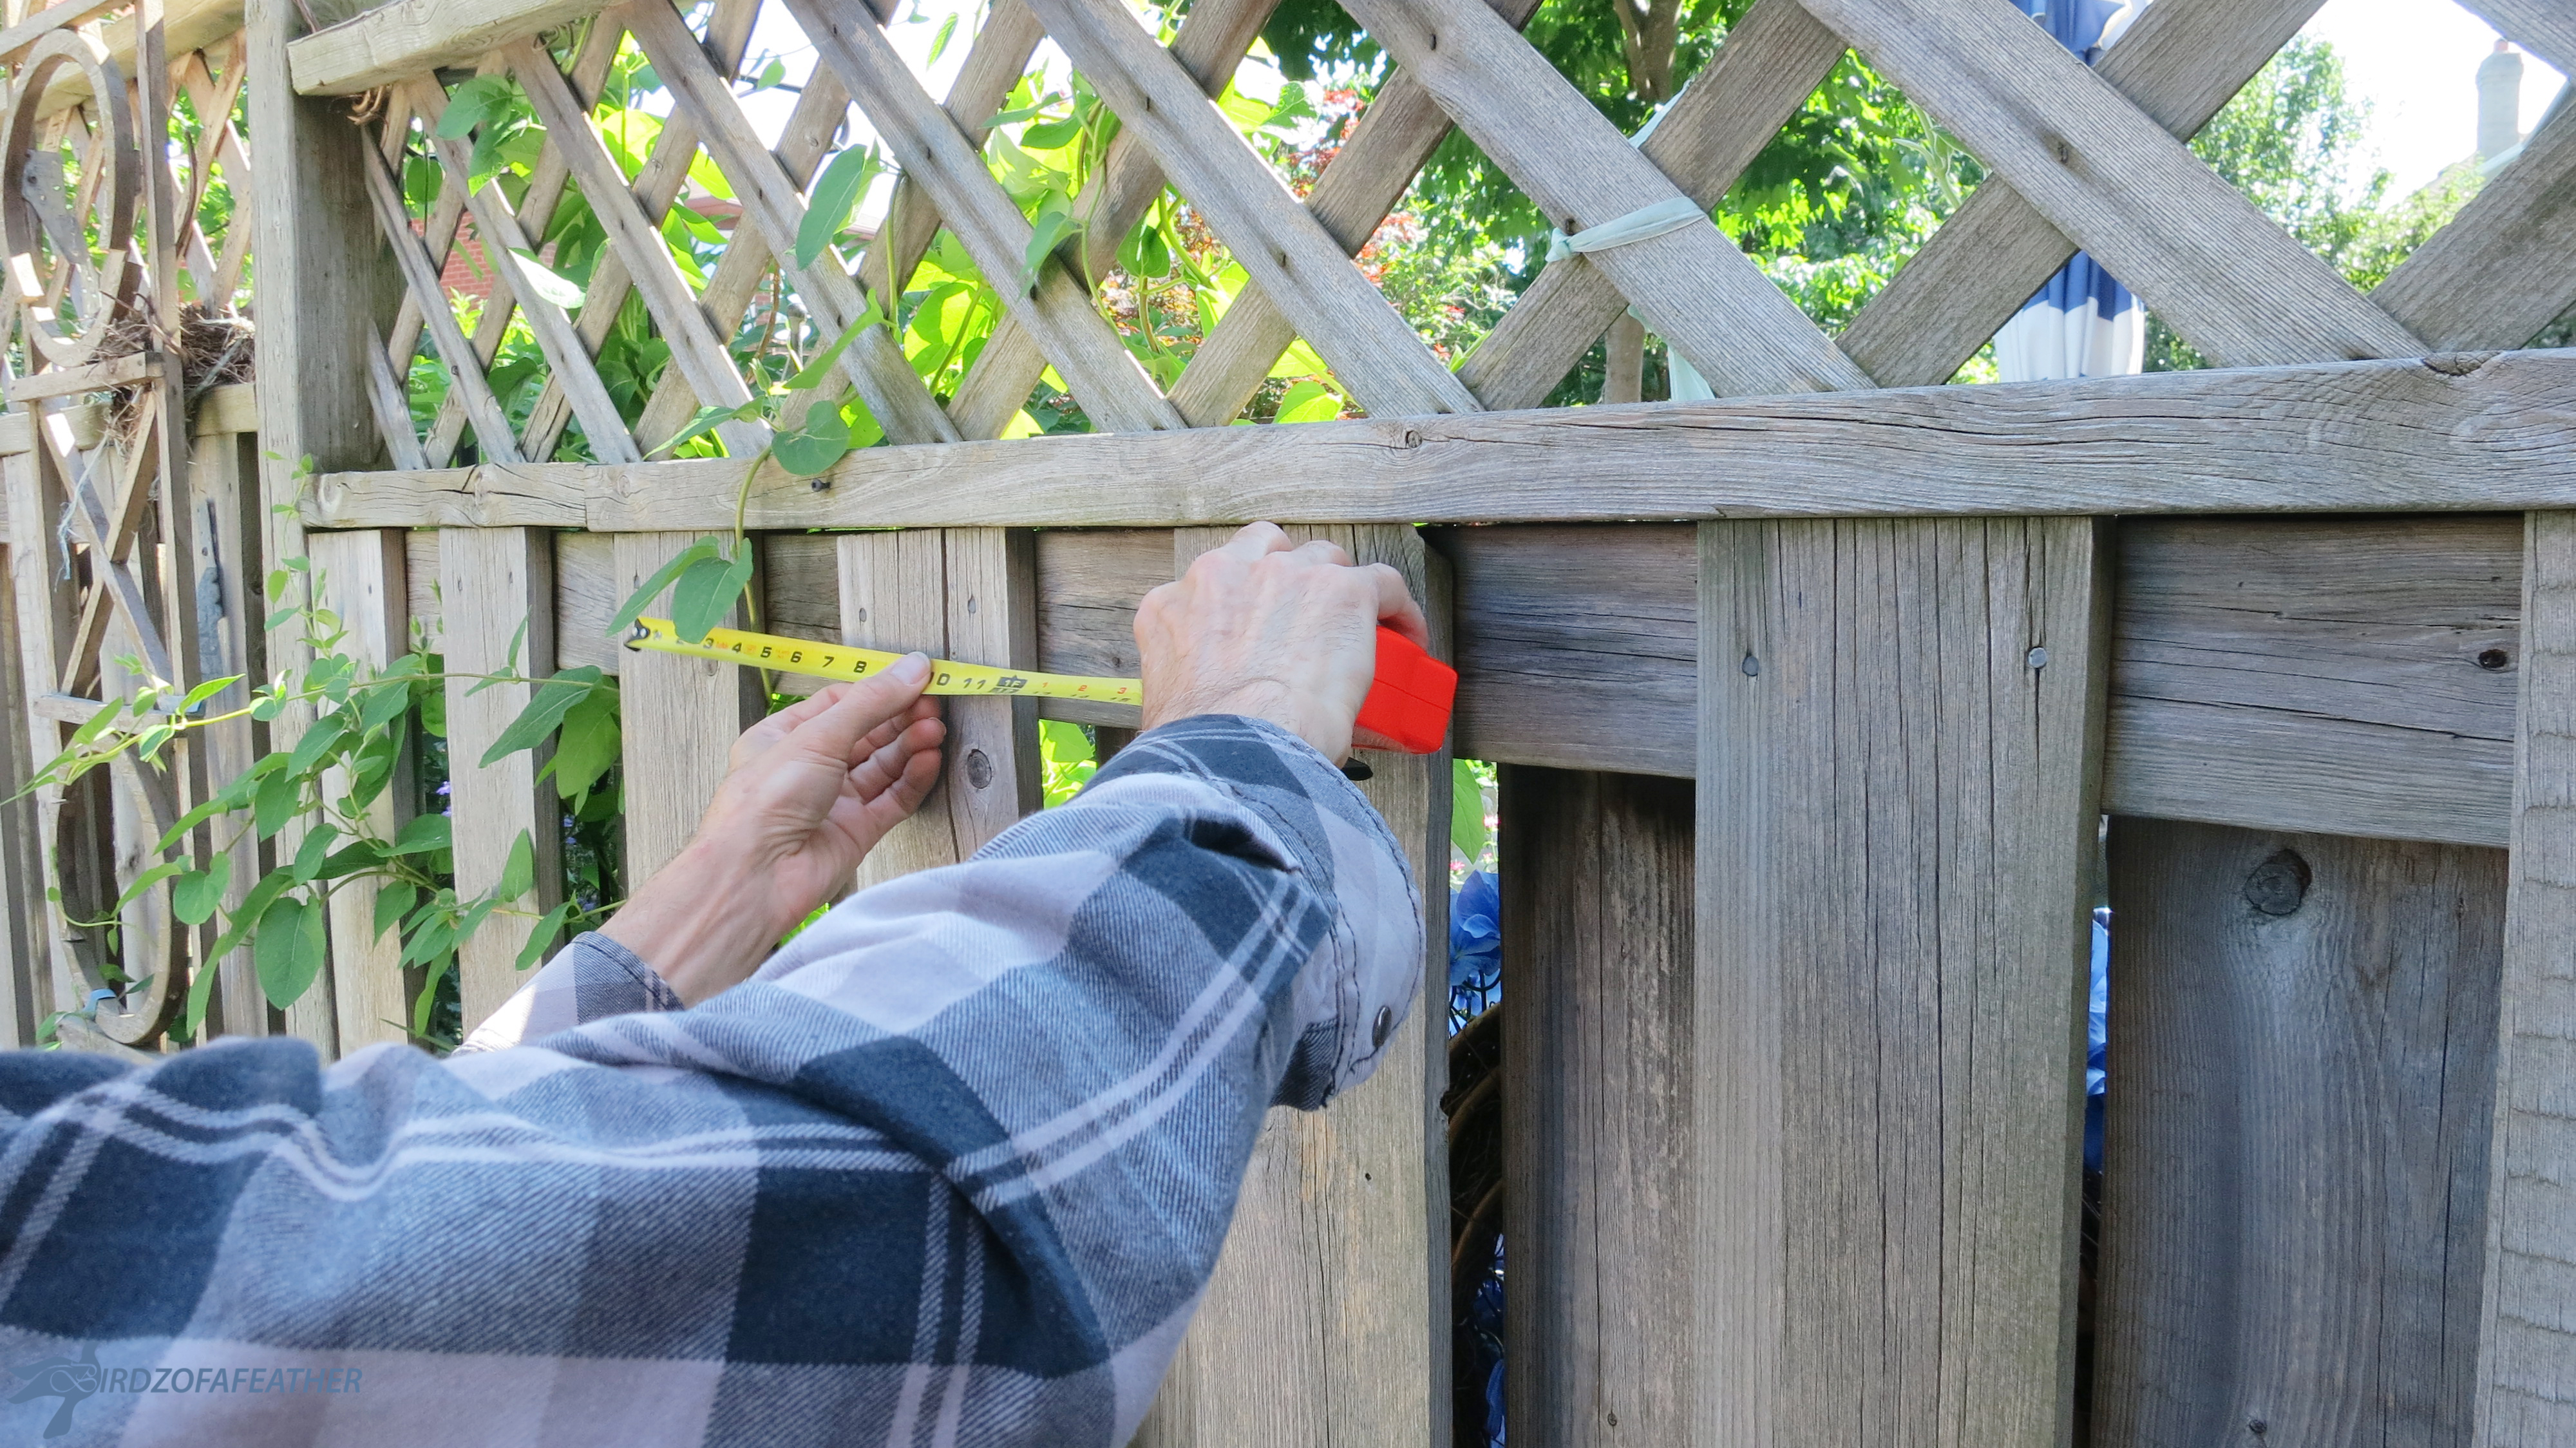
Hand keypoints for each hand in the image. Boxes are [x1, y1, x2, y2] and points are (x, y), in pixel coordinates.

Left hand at [601, 656, 944, 1003]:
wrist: (757, 875)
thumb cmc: (764, 801)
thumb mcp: (818, 735)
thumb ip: (871, 702)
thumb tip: (913, 667)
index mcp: (784, 737)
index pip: (840, 704)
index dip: (879, 690)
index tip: (916, 678)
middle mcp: (809, 768)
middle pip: (866, 734)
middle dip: (901, 717)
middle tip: (933, 703)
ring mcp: (834, 801)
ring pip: (883, 766)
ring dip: (911, 745)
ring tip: (935, 729)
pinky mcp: (857, 831)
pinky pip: (893, 799)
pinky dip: (913, 779)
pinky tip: (930, 760)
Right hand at [1135, 522, 1428, 761]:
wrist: (1237, 750)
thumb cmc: (1199, 748)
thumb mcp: (1164, 707)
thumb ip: (1179, 691)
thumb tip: (1207, 718)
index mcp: (1171, 606)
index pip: (1211, 584)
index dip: (1240, 606)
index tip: (1257, 632)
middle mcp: (1224, 575)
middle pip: (1268, 553)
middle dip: (1289, 579)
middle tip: (1307, 621)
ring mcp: (1285, 576)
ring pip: (1325, 560)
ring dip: (1339, 587)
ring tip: (1357, 627)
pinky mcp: (1343, 591)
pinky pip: (1383, 582)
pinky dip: (1397, 607)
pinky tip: (1408, 634)